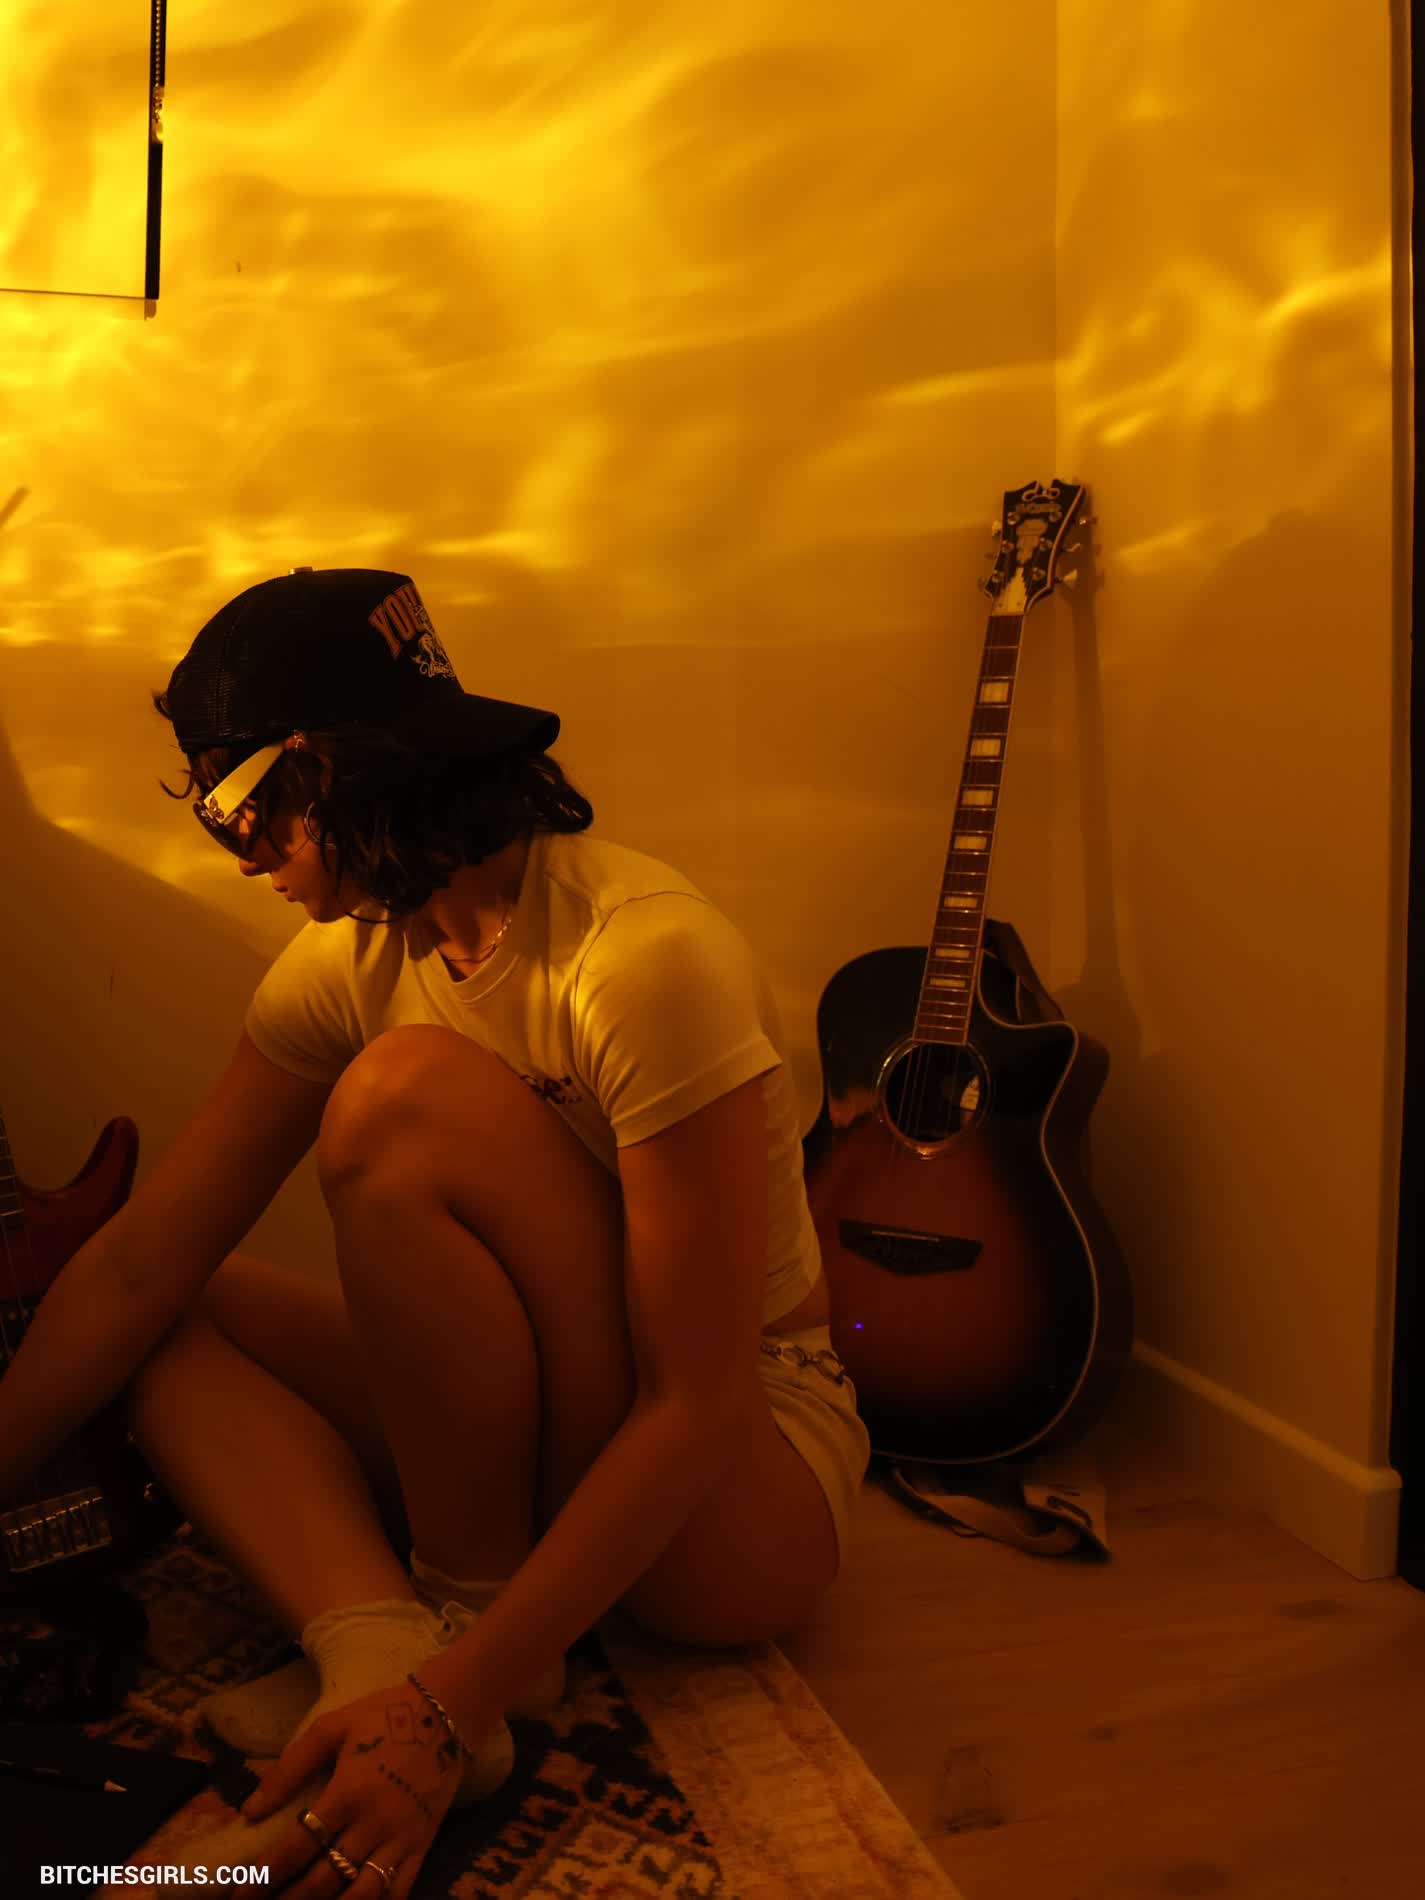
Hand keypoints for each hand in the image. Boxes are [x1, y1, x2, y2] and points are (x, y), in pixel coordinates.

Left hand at [240, 1678, 464, 1897]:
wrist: (447, 1712)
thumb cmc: (382, 1716)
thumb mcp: (331, 1728)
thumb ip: (289, 1769)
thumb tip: (250, 1811)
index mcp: (347, 1793)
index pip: (298, 1846)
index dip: (264, 1874)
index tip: (239, 1892)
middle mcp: (373, 1824)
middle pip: (322, 1879)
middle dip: (285, 1899)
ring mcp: (401, 1839)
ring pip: (358, 1895)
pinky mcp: (422, 1846)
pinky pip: (397, 1892)